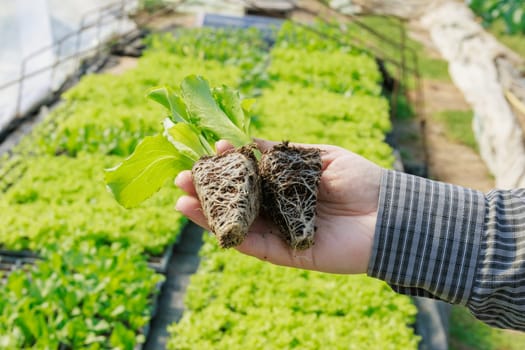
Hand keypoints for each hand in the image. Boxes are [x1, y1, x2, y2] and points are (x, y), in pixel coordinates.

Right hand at [175, 139, 381, 274]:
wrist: (392, 214)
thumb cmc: (361, 180)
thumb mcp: (318, 157)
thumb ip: (283, 154)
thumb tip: (248, 143)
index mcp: (286, 186)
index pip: (248, 176)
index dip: (227, 164)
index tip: (209, 148)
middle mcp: (279, 209)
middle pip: (237, 201)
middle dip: (208, 189)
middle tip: (180, 176)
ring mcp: (281, 232)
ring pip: (238, 224)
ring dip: (207, 213)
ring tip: (180, 198)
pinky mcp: (287, 254)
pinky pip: (253, 245)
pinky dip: (229, 235)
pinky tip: (206, 220)